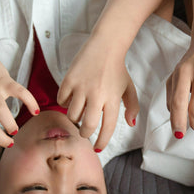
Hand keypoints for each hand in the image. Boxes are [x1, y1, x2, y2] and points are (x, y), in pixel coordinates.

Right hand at [57, 36, 139, 150]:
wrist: (106, 45)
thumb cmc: (117, 69)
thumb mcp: (128, 88)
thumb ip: (132, 107)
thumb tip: (130, 124)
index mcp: (113, 99)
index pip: (107, 127)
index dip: (102, 142)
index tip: (98, 148)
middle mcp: (98, 94)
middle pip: (88, 125)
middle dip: (85, 134)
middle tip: (85, 131)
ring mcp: (82, 87)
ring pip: (72, 114)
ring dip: (75, 118)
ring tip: (79, 112)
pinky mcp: (69, 79)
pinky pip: (61, 100)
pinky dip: (65, 103)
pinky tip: (71, 98)